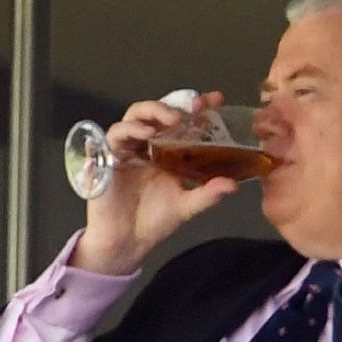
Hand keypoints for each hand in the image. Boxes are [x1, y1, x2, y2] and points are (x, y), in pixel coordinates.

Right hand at [72, 90, 238, 274]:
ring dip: (154, 111)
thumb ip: (208, 193)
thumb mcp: (186, 206)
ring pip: (135, 116)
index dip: (196, 107)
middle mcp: (147, 146)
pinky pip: (116, 135)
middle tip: (195, 106)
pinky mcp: (108, 157)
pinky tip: (147, 134)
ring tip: (173, 119)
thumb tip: (233, 184)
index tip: (216, 99)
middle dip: (175, 104)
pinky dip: (131, 130)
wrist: (127, 242)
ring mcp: (127, 149)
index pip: (181, 121)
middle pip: (157, 112)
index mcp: (167, 152)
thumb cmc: (154, 222)